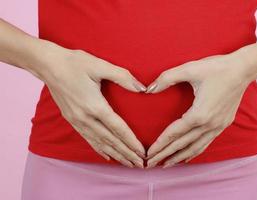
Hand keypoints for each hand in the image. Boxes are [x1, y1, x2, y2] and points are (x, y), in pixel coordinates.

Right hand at [35, 43, 146, 167]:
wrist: (47, 65)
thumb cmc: (74, 63)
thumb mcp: (100, 65)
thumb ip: (123, 77)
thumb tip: (142, 88)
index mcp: (94, 105)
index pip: (118, 128)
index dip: (131, 142)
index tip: (143, 153)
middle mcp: (85, 118)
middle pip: (110, 141)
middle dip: (127, 153)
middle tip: (140, 165)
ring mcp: (77, 121)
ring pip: (100, 143)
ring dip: (116, 154)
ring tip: (128, 163)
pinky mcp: (72, 120)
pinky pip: (88, 139)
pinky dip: (99, 149)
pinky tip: (107, 156)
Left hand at [145, 54, 251, 167]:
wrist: (243, 68)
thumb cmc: (216, 67)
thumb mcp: (189, 69)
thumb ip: (166, 79)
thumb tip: (148, 89)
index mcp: (199, 114)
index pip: (174, 134)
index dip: (159, 144)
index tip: (148, 154)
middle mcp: (209, 125)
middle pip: (182, 145)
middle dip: (165, 155)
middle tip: (150, 164)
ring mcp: (218, 126)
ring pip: (195, 148)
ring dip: (179, 157)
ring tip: (166, 164)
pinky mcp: (223, 124)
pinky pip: (206, 143)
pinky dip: (194, 151)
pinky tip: (187, 156)